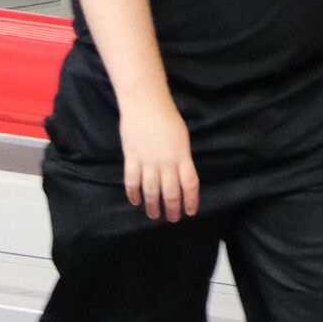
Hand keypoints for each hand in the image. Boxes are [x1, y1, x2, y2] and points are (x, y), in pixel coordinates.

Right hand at [119, 96, 199, 221]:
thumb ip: (180, 156)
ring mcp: (148, 161)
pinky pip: (132, 181)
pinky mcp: (132, 158)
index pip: (189, 184)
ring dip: (152, 205)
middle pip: (170, 191)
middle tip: (172, 219)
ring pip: (151, 190)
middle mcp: (166, 162)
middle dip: (172, 208)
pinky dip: (133, 193)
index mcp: (182, 155)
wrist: (145, 102)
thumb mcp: (181, 137)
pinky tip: (135, 201)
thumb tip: (178, 172)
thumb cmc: (166, 115)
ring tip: (153, 215)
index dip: (190, 200)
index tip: (190, 211)